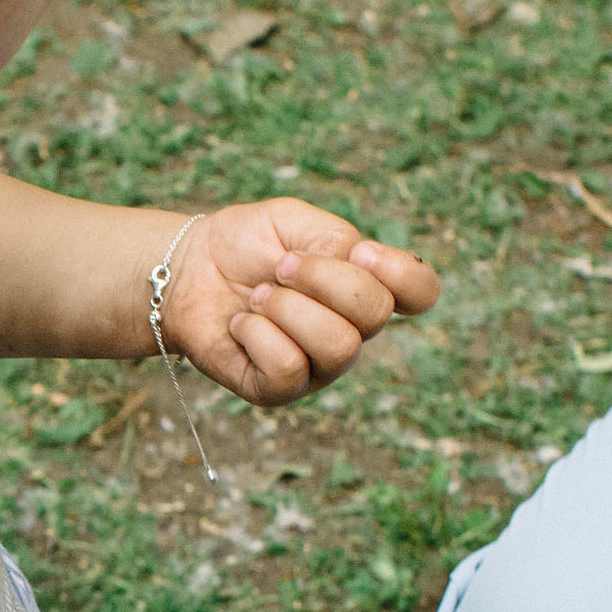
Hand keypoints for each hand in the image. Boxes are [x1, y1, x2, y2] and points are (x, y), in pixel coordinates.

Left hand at [158, 200, 438, 405]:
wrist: (188, 269)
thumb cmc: (246, 244)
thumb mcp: (294, 222)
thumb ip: (334, 238)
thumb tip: (354, 266)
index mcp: (366, 287)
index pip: (422, 292)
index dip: (400, 272)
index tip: (359, 250)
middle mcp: (351, 330)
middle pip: (376, 314)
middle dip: (324, 279)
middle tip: (282, 267)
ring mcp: (318, 366)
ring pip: (338, 346)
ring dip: (288, 308)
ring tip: (257, 297)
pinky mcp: (278, 389)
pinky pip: (288, 369)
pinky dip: (258, 335)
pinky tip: (241, 325)